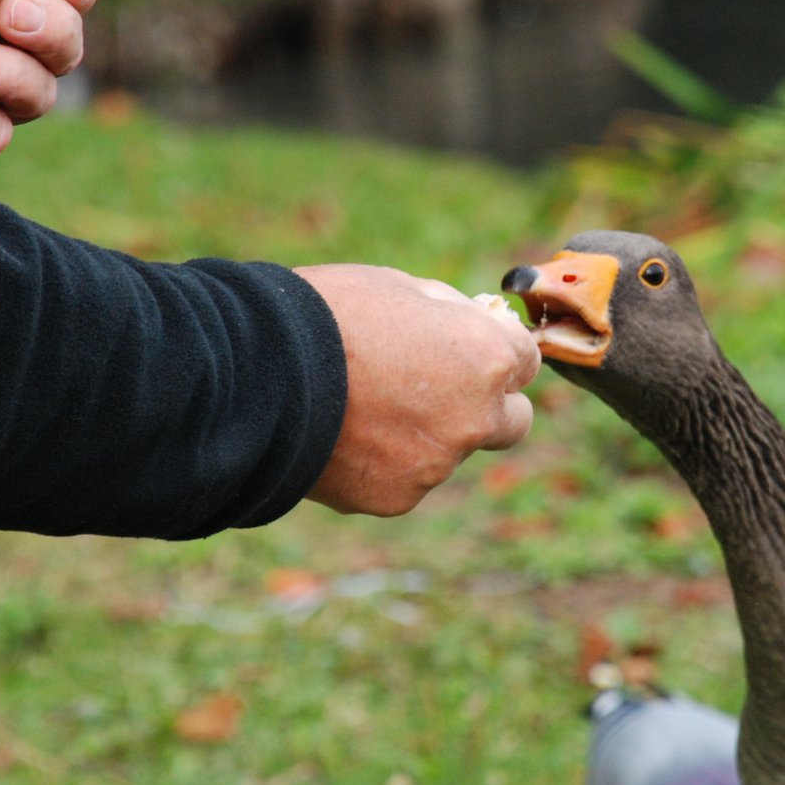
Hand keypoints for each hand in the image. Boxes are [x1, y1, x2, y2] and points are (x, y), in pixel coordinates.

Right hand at [294, 265, 540, 515]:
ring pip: (451, 452)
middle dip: (487, 405)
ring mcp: (437, 464)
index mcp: (487, 357)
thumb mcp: (402, 287)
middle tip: (439, 388)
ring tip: (365, 406)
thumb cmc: (328, 313)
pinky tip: (345, 436)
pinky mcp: (397, 497)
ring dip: (427, 434)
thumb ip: (452, 315)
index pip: (526, 359)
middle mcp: (476, 418)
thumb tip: (478, 323)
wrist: (258, 371)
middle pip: (515, 421)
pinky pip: (405, 479)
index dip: (494, 348)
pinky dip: (385, 463)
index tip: (465, 346)